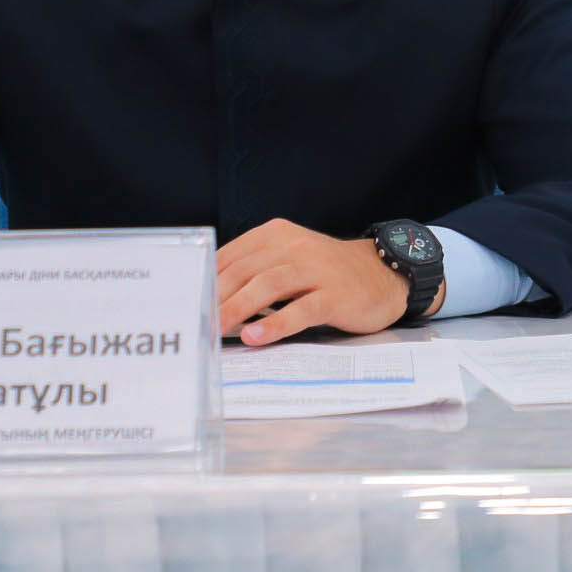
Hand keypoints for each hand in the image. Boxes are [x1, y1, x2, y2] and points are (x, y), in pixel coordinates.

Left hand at [215, 219, 441, 345]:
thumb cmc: (327, 272)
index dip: (207, 279)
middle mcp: (295, 247)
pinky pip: (300, 310)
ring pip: (268, 286)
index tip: (188, 301)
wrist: (383, 274)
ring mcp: (316, 270)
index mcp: (277, 235)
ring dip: (238, 308)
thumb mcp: (291, 257)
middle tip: (196, 321)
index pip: (232, 255)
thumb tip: (212, 298)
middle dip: (216, 296)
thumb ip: (257, 269)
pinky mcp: (335, 295)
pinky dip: (275, 324)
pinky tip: (255, 336)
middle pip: (246, 270)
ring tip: (216, 329)